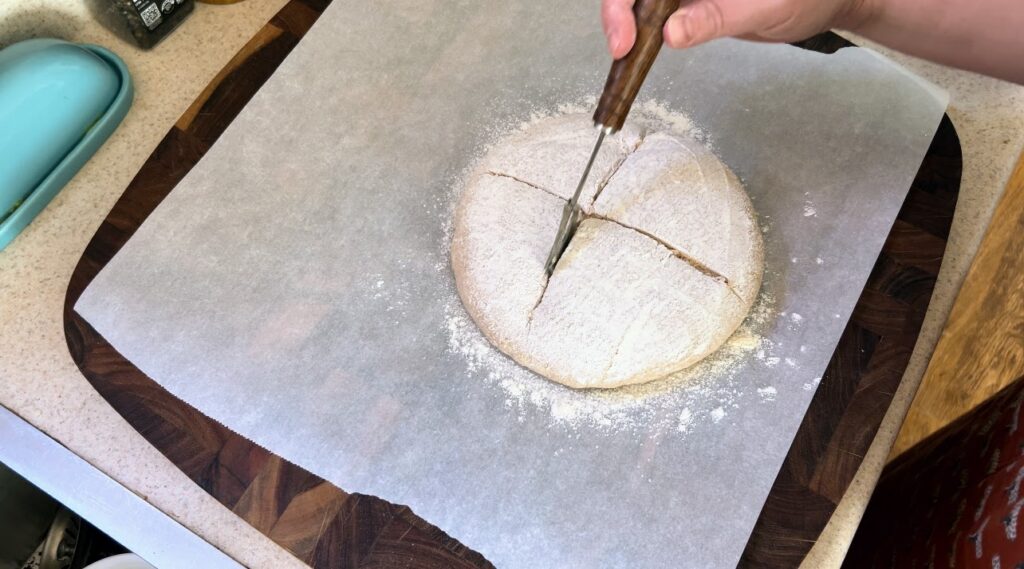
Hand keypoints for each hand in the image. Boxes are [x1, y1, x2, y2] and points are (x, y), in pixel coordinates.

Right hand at [602, 0, 875, 58]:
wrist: (824, 3)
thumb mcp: (762, 8)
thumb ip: (716, 18)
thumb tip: (672, 33)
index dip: (624, 3)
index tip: (625, 37)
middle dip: (618, 13)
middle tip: (621, 50)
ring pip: (640, 0)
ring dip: (625, 24)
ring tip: (624, 57)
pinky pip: (654, 12)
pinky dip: (640, 31)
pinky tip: (634, 49)